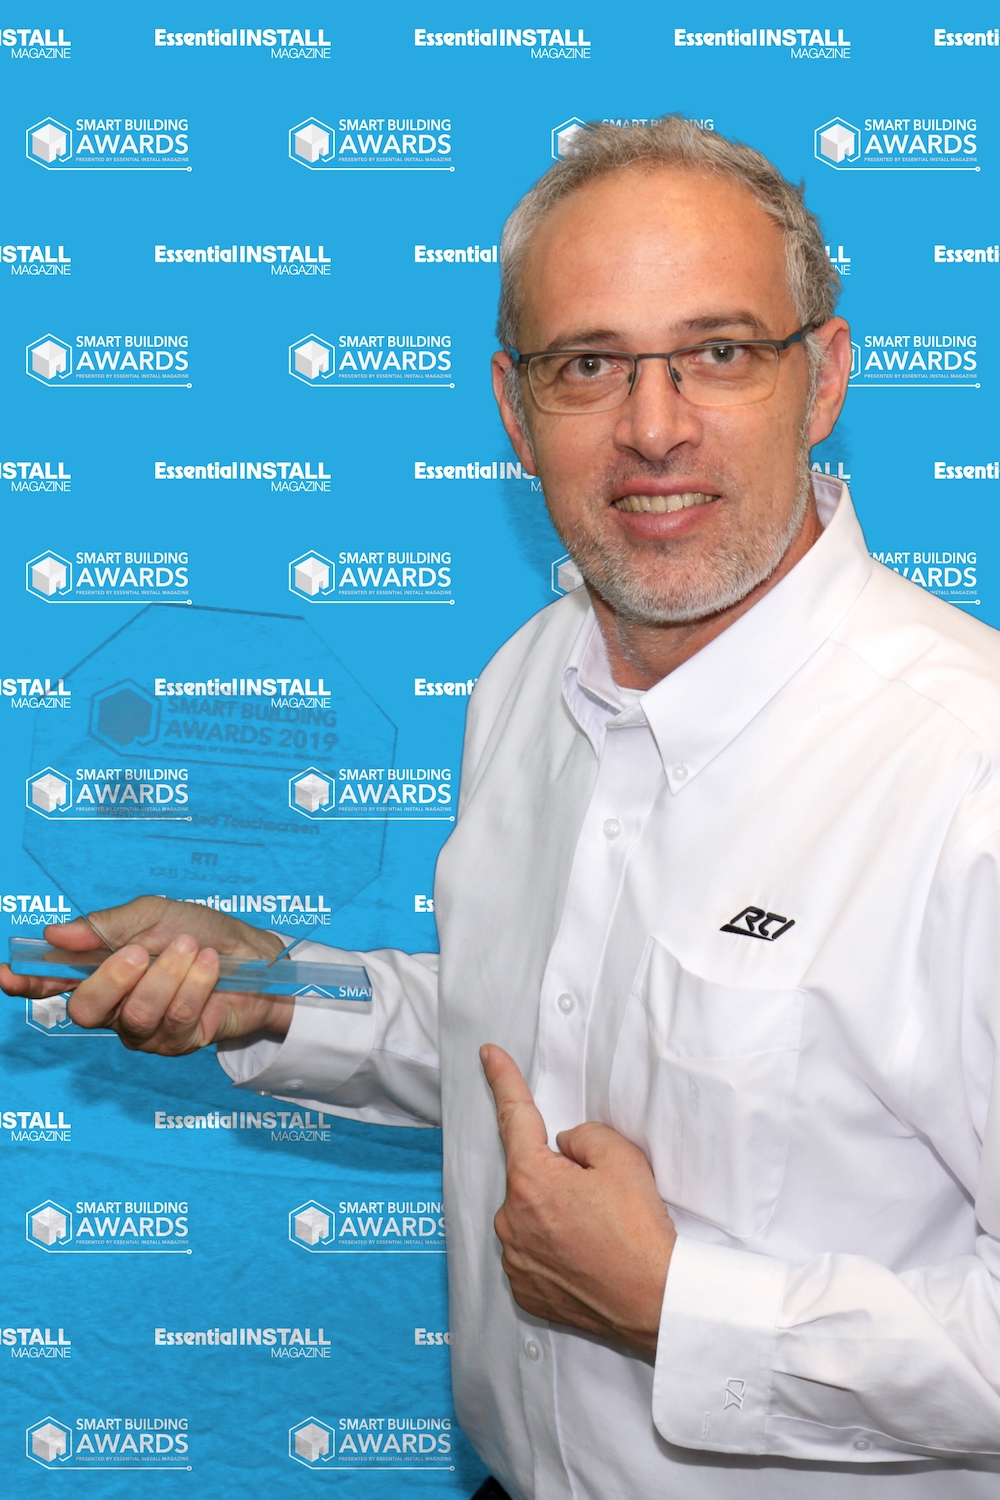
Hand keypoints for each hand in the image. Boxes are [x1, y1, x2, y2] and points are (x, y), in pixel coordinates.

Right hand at [0, 895, 290, 1053]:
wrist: (257, 955)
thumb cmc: (202, 932)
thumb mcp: (153, 915)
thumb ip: (104, 926)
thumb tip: (54, 934)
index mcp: (101, 970)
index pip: (52, 983)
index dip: (26, 981)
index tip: (6, 973)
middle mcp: (116, 1006)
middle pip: (87, 1011)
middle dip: (114, 978)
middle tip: (144, 951)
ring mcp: (145, 1030)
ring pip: (137, 1015)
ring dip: (170, 975)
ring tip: (193, 949)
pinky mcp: (178, 1043)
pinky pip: (177, 1019)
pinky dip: (196, 984)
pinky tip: (211, 967)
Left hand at [481, 1043, 675, 1356]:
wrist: (655, 1301)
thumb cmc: (640, 1232)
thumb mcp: (621, 1158)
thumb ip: (584, 1136)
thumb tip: (565, 1148)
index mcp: (530, 1180)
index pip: (514, 1116)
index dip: (503, 1080)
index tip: (488, 1056)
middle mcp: (511, 1219)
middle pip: (530, 1175)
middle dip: (559, 1176)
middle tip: (600, 1200)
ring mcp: (515, 1258)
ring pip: (531, 1215)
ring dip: (556, 1215)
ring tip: (599, 1235)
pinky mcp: (526, 1289)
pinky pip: (533, 1252)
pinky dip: (555, 1249)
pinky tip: (587, 1258)